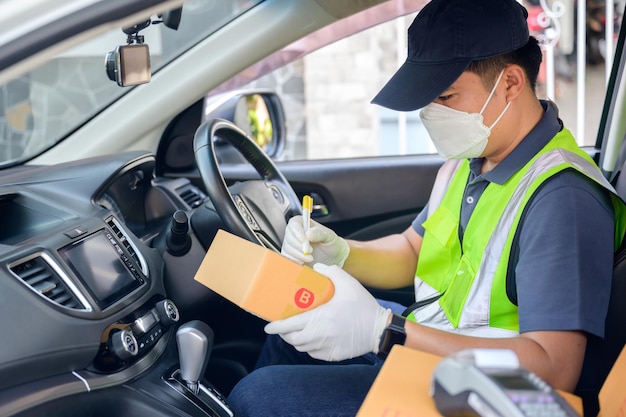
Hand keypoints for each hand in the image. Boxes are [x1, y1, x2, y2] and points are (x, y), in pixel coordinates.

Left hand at [264, 263, 390, 361]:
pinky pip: (313, 353)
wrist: (379, 329)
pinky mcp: (333, 355)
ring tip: (294, 332)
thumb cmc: (363, 306)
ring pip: (302, 347)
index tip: (268, 326)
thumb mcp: (348, 283)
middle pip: (292, 339)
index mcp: (321, 317)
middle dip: (283, 334)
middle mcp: (321, 335)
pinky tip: (311, 338)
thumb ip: (330, 272)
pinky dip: (308, 347)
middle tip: (280, 327)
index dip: (275, 327)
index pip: (290, 326)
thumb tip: (315, 268)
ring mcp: (326, 347)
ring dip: (295, 340)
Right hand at [281, 216, 349, 266]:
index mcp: (303, 223)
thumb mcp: (329, 236)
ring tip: (311, 258)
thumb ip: (319, 233)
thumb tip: (308, 233)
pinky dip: (295, 261)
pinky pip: (287, 258)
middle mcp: (294, 233)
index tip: (305, 242)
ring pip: (287, 249)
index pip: (294, 224)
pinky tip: (304, 262)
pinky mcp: (290, 256)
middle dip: (299, 246)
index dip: (298, 233)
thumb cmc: (331, 244)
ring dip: (299, 255)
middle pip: (289, 237)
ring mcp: (291, 245)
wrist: (332, 258)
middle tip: (311, 251)